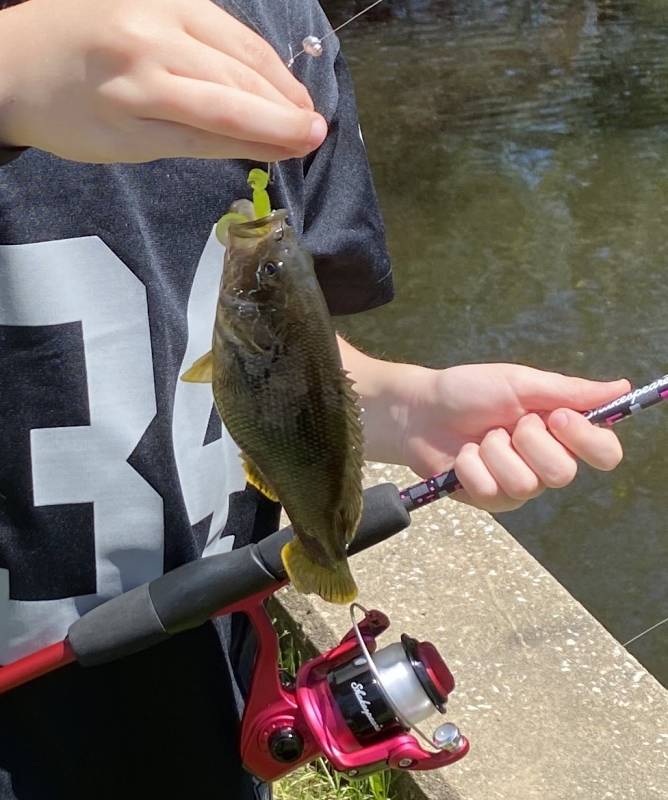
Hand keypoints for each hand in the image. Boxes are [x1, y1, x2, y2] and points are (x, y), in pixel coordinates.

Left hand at [0, 0, 326, 162]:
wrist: (16, 60)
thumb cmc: (70, 118)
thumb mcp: (129, 146)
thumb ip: (198, 142)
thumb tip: (264, 146)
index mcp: (135, 88)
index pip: (221, 114)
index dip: (271, 130)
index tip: (308, 143)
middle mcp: (150, 37)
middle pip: (235, 77)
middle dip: (283, 107)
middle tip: (317, 132)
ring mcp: (157, 6)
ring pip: (235, 46)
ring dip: (277, 80)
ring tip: (304, 108)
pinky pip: (223, 23)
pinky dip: (253, 52)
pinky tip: (273, 74)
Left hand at [398, 363, 628, 511]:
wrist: (420, 410)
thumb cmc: (469, 391)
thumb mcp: (519, 382)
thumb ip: (569, 390)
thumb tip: (621, 387)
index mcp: (561, 430)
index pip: (604, 452)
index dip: (587, 440)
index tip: (557, 417)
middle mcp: (546, 461)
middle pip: (563, 473)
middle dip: (528, 442)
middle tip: (506, 423)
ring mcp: (519, 484)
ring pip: (526, 484)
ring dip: (495, 452)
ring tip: (481, 438)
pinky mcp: (490, 499)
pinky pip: (492, 491)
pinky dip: (472, 466)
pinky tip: (463, 456)